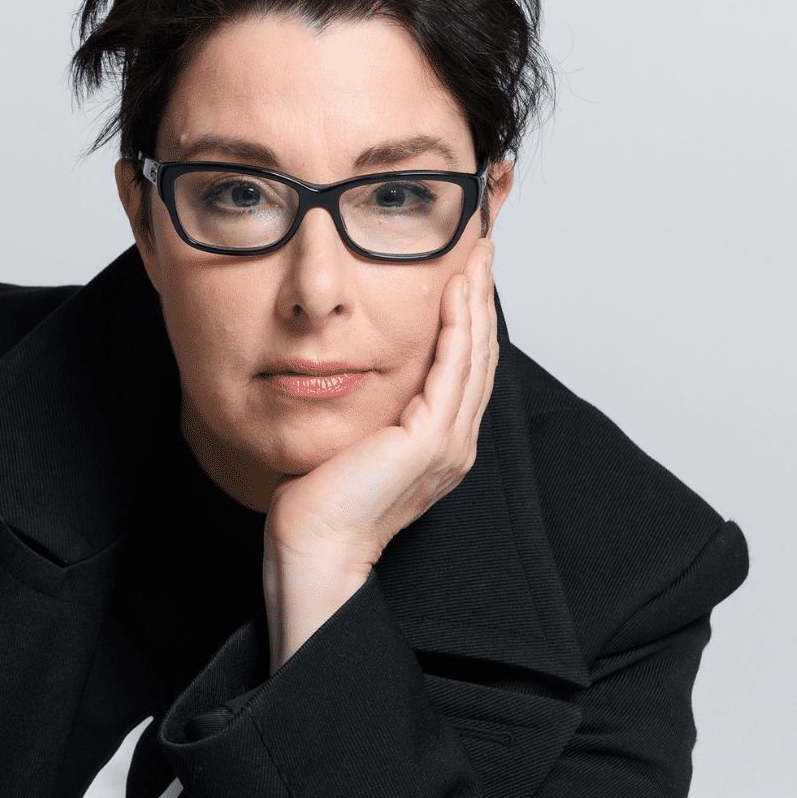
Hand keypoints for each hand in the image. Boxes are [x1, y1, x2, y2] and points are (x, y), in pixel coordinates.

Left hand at [261, 240, 499, 672]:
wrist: (314, 547)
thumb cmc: (319, 503)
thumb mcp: (351, 441)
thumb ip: (367, 411)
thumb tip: (351, 373)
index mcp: (438, 447)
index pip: (462, 369)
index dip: (469, 320)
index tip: (465, 276)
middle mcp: (454, 445)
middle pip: (479, 356)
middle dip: (481, 299)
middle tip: (482, 250)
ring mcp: (448, 444)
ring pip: (474, 357)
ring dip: (476, 302)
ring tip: (476, 258)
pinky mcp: (431, 442)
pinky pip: (452, 370)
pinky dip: (458, 327)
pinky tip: (456, 293)